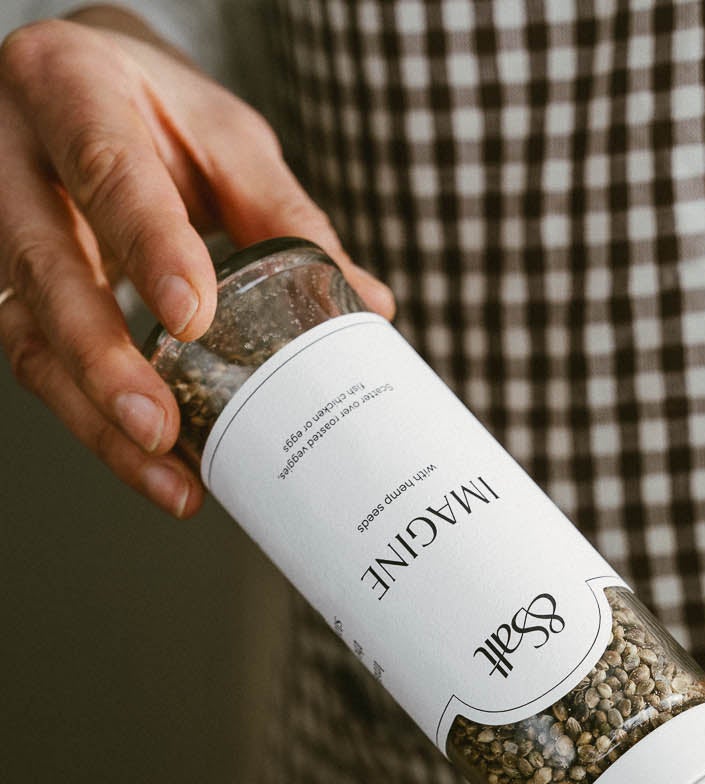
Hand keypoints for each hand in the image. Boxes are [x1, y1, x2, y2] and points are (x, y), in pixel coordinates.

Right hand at [0, 6, 391, 516]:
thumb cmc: (157, 110)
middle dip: (102, 360)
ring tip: (166, 473)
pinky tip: (151, 464)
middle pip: (47, 268)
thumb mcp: (223, 137)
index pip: (107, 171)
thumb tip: (368, 305)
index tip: (191, 318)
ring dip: (94, 415)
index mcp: (73, 88)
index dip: (148, 246)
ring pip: (28, 332)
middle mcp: (14, 159)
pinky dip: (93, 421)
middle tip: (160, 427)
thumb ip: (283, 215)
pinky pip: (37, 362)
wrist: (80, 88)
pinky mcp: (6, 287)